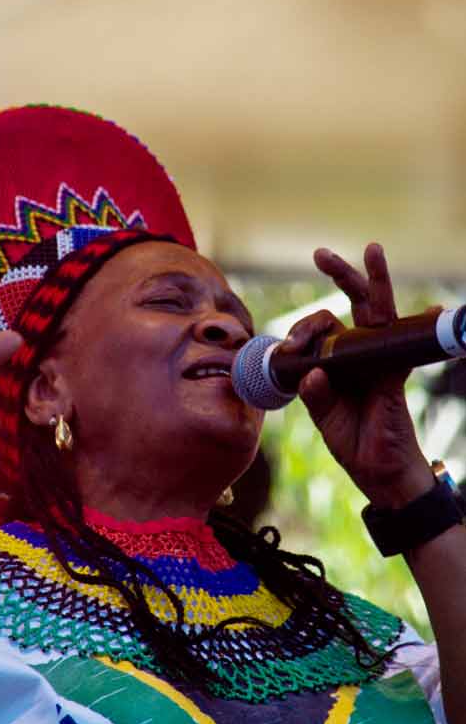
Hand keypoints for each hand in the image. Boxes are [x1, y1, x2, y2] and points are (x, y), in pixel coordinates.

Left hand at [285, 243, 433, 507]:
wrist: (379, 473)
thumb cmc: (353, 442)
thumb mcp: (324, 418)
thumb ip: (314, 395)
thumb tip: (310, 371)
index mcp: (338, 362)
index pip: (324, 329)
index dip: (304, 329)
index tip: (289, 347)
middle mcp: (360, 355)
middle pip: (352, 307)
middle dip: (341, 276)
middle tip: (322, 253)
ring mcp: (380, 362)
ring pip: (379, 314)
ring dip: (375, 282)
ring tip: (373, 250)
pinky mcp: (395, 377)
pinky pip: (407, 348)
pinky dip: (420, 327)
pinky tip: (434, 311)